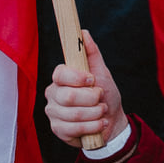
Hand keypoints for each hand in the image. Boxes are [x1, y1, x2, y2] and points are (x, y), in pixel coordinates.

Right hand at [43, 31, 127, 147]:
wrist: (111, 120)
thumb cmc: (105, 94)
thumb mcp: (102, 72)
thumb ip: (92, 53)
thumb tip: (83, 32)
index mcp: (61, 78)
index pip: (60, 74)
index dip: (77, 78)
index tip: (92, 80)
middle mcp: (53, 94)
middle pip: (67, 97)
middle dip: (92, 99)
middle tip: (101, 99)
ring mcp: (53, 113)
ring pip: (73, 114)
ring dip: (95, 114)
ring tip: (102, 111)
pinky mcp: (57, 129)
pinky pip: (73, 129)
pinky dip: (93, 127)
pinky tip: (99, 124)